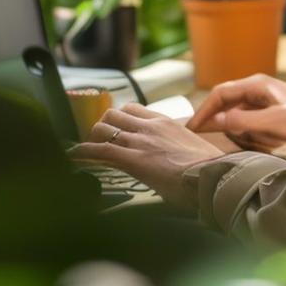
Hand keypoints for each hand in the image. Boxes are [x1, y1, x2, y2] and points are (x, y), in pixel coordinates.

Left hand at [69, 103, 224, 204]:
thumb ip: (176, 147)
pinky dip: (82, 153)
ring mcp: (140, 141)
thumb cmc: (207, 169)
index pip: (133, 109)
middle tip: (97, 141)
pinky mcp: (133, 159)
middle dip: (102, 127)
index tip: (113, 128)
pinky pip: (99, 150)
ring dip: (92, 138)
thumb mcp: (190, 150)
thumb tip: (175, 159)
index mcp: (164, 122)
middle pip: (114, 114)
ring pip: (104, 128)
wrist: (213, 176)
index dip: (118, 119)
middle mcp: (150, 126)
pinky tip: (72, 157)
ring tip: (86, 149)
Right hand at [186, 74, 285, 151]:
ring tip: (231, 141)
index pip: (220, 93)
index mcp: (257, 84)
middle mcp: (259, 88)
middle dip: (216, 120)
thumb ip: (243, 121)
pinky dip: (246, 131)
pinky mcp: (273, 111)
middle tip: (200, 137)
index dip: (203, 110)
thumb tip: (215, 122)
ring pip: (238, 113)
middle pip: (227, 102)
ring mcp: (266, 99)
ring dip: (233, 128)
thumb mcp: (274, 122)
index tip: (191, 128)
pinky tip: (251, 141)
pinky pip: (251, 121)